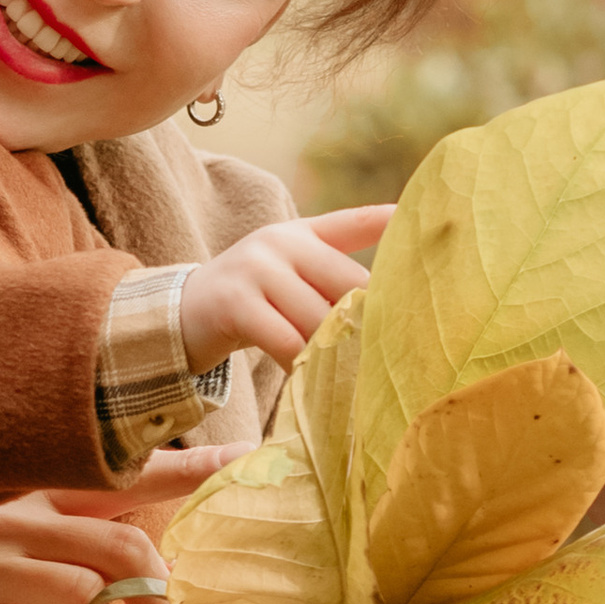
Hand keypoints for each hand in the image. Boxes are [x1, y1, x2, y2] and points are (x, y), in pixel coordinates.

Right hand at [181, 206, 391, 371]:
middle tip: (398, 351)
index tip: (423, 222)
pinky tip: (316, 382)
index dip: (390, 221)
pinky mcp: (236, 303)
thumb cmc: (251, 300)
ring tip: (362, 376)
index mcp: (300, 232)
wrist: (181, 315)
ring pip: (316, 316)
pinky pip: (284, 340)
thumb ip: (331, 272)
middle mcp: (280, 242)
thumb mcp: (289, 273)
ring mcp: (256, 269)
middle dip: (369, 319)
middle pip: (344, 283)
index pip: (352, 223)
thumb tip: (389, 301)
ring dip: (339, 350)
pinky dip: (304, 365)